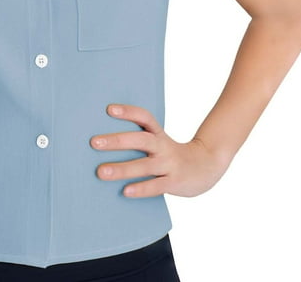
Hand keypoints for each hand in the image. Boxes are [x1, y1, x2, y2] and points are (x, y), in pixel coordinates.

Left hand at [90, 103, 231, 197]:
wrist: (206, 166)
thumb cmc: (171, 154)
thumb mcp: (158, 141)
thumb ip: (137, 140)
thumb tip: (103, 141)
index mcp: (158, 134)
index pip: (144, 117)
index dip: (128, 112)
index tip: (108, 109)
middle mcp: (163, 146)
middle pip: (140, 140)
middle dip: (116, 141)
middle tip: (94, 142)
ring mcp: (169, 164)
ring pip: (144, 166)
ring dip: (121, 169)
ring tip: (101, 172)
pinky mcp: (174, 182)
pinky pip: (156, 186)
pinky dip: (141, 188)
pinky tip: (125, 191)